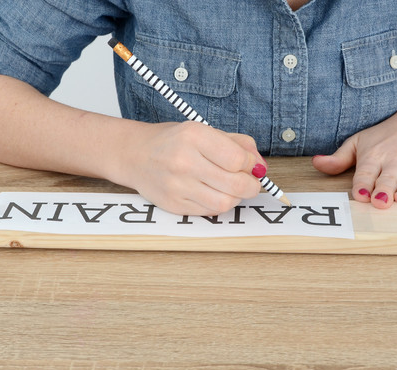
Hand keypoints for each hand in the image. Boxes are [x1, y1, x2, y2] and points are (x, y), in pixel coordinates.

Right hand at [118, 121, 264, 215]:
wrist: (135, 155)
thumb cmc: (174, 142)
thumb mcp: (206, 130)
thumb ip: (238, 145)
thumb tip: (261, 166)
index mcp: (193, 135)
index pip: (238, 159)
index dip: (251, 164)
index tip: (250, 164)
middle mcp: (184, 161)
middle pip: (236, 184)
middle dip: (251, 185)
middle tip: (250, 181)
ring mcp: (177, 186)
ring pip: (226, 203)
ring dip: (236, 197)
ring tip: (231, 187)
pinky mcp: (174, 205)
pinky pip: (210, 212)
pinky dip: (219, 204)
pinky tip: (213, 192)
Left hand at [312, 117, 396, 208]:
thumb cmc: (387, 137)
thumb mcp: (360, 142)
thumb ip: (339, 158)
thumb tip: (316, 163)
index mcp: (373, 155)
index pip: (365, 172)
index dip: (362, 184)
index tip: (360, 194)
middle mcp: (395, 159)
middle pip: (388, 178)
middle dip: (384, 189)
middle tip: (380, 202)